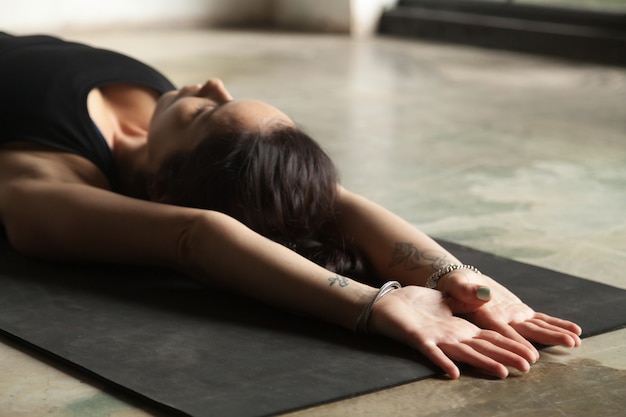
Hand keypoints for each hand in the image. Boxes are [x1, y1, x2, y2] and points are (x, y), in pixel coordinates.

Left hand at [367, 286, 535, 378]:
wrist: (390, 301)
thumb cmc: (419, 303)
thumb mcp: (449, 295)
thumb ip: (468, 296)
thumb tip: (487, 294)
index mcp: (462, 327)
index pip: (494, 337)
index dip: (513, 345)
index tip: (534, 353)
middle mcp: (454, 336)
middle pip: (485, 348)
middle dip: (507, 357)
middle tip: (529, 368)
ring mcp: (437, 338)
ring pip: (464, 353)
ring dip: (483, 363)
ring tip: (501, 374)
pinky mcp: (418, 338)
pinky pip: (431, 353)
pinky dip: (442, 362)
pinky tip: (452, 373)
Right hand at [438, 271, 582, 356]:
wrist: (461, 284)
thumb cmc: (454, 285)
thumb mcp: (458, 285)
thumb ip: (468, 291)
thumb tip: (485, 293)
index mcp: (483, 317)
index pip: (501, 332)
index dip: (515, 343)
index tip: (529, 355)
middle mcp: (501, 322)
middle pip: (523, 334)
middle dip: (543, 341)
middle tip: (564, 346)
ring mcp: (513, 318)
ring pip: (536, 328)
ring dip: (555, 334)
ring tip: (575, 341)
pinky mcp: (520, 312)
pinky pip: (541, 320)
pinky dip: (556, 324)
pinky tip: (574, 331)